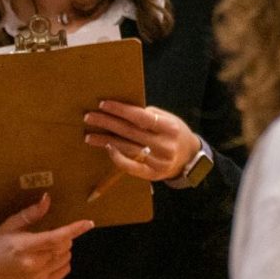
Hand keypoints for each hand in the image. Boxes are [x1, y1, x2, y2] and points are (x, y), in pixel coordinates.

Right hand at [0, 195, 93, 278]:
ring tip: (47, 249)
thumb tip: (47, 199)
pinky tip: (50, 260)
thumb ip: (30, 214)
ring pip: (65, 259)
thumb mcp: (9, 227)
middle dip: (63, 238)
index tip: (88, 223)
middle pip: (64, 247)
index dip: (74, 229)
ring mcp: (37, 278)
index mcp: (24, 246)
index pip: (57, 237)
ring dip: (63, 251)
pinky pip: (62, 273)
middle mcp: (33, 264)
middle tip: (50, 236)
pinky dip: (62, 264)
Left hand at [84, 100, 200, 182]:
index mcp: (169, 127)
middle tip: (89, 117)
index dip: (120, 110)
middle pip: (130, 131)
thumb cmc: (174, 134)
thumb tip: (123, 110)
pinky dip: (118, 158)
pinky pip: (131, 167)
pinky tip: (106, 149)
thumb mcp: (169, 119)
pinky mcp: (151, 174)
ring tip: (89, 135)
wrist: (189, 158)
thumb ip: (150, 116)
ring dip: (105, 140)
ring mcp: (158, 161)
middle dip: (107, 123)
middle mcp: (164, 144)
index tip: (103, 104)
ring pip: (127, 148)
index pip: (140, 117)